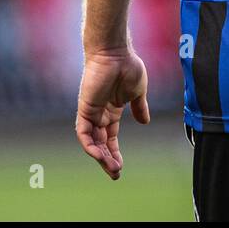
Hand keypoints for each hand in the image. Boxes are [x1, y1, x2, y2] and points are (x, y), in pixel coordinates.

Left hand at [75, 48, 149, 179]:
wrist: (116, 53)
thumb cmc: (128, 66)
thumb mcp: (138, 91)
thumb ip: (139, 107)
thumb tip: (144, 122)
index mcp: (112, 110)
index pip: (110, 137)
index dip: (115, 153)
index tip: (120, 167)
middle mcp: (99, 114)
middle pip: (101, 143)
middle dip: (108, 160)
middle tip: (115, 174)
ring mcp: (91, 112)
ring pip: (92, 142)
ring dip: (100, 156)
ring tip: (112, 169)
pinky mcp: (84, 109)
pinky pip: (84, 133)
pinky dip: (90, 145)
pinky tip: (98, 156)